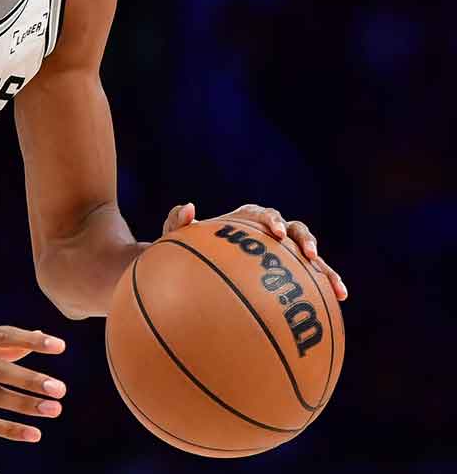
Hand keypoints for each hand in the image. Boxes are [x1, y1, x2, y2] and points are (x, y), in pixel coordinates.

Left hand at [162, 202, 345, 300]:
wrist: (194, 273)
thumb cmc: (185, 252)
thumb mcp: (175, 238)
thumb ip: (176, 221)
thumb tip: (189, 207)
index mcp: (248, 219)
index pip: (264, 215)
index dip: (272, 221)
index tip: (274, 233)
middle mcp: (272, 234)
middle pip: (296, 231)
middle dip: (305, 241)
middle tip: (309, 255)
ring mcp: (284, 255)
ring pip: (312, 259)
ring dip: (326, 270)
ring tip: (338, 290)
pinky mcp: (291, 275)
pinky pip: (311, 282)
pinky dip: (324, 291)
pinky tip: (337, 305)